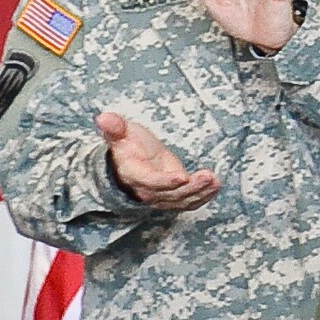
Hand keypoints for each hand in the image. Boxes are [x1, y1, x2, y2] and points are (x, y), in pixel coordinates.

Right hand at [96, 111, 220, 210]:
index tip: (182, 176)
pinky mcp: (175, 196)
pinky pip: (190, 201)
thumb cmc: (128, 144)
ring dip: (201, 192)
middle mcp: (148, 189)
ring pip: (183, 200)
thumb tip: (103, 118)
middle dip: (191, 187)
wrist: (131, 159)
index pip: (151, 181)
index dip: (166, 181)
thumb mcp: (120, 132)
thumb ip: (115, 127)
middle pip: (171, 194)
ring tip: (215, 181)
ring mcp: (163, 195)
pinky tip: (216, 186)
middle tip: (208, 177)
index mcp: (135, 174)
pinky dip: (204, 196)